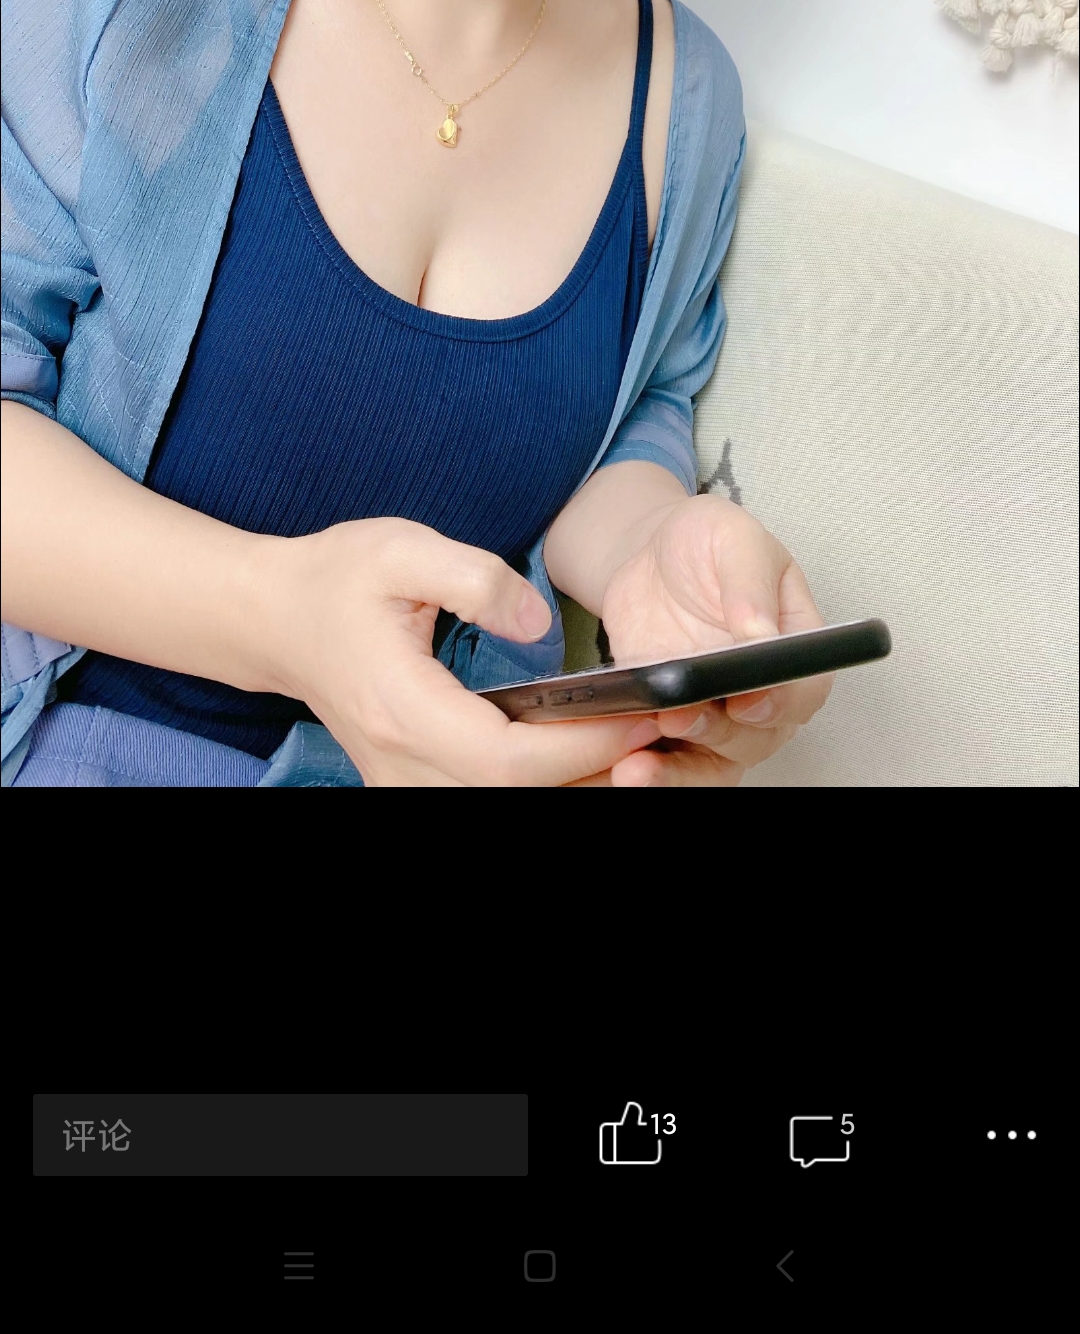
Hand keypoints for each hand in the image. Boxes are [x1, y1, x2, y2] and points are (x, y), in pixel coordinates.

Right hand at [274, 515, 662, 785]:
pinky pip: (483, 797)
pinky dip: (537, 783)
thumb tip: (538, 622)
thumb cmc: (337, 577)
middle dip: (592, 770)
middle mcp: (399, 763)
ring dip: (568, 781)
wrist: (276, 617)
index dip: (580, 748)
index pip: (506, 760)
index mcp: (401, 708)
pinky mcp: (410, 782)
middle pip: (515, 798)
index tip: (638, 713)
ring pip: (500, 806)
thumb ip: (476, 578)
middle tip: (654, 725)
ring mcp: (401, 782)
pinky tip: (575, 750)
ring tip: (624, 736)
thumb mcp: (402, 548)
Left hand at [565, 495, 832, 786]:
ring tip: (638, 766)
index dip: (781, 703)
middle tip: (677, 719)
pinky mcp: (672, 720)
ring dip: (678, 772)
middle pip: (758, 737)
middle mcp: (762, 689)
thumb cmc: (704, 542)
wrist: (651, 556)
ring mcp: (717, 711)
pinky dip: (649, 769)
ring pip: (713, 761)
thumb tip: (762, 635)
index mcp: (793, 644)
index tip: (746, 702)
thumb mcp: (732, 539)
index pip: (803, 690)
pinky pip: (668, 759)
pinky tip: (619, 764)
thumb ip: (750, 585)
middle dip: (718, 736)